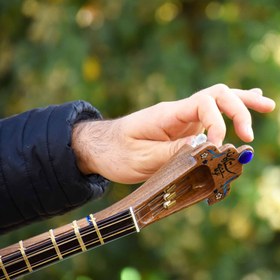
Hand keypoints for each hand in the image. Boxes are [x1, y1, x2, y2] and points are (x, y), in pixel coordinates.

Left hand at [72, 84, 274, 183]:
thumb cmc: (116, 152)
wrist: (101, 147)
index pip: (203, 104)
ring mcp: (180, 119)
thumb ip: (174, 152)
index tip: (217, 147)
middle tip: (249, 133)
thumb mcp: (142, 158)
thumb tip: (206, 148)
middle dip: (238, 110)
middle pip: (215, 96)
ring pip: (216, 101)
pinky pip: (208, 116)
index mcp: (166, 114)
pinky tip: (246, 103)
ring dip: (241, 103)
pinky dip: (228, 112)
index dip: (217, 123)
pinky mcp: (181, 129)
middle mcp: (176, 112)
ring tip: (266, 104)